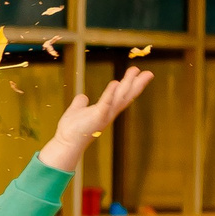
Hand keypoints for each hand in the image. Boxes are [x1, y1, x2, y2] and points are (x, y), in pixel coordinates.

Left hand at [38, 68, 154, 174]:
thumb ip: (80, 103)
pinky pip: (105, 104)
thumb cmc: (71, 130)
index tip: (138, 74)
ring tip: (135, 71)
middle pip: (126, 96)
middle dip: (136, 84)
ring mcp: (104, 116)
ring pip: (120, 98)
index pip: (121, 96)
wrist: (65, 144)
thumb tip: (83, 97)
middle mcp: (108, 113)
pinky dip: (110, 94)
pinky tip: (115, 83)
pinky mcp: (96, 118)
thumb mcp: (76, 111)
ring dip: (128, 84)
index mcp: (105, 111)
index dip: (131, 86)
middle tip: (148, 73)